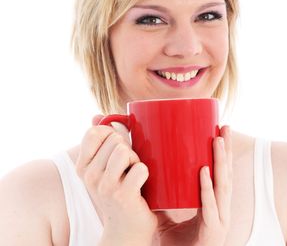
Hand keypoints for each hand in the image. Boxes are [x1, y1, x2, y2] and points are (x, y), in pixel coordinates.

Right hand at [76, 115, 156, 245]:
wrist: (125, 230)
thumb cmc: (119, 192)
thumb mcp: (104, 167)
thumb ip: (101, 141)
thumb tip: (97, 115)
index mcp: (83, 166)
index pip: (94, 132)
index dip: (111, 133)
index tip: (118, 146)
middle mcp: (89, 176)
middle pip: (115, 140)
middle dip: (128, 148)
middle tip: (128, 167)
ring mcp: (105, 186)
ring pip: (125, 151)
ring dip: (136, 160)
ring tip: (133, 175)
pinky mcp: (122, 195)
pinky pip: (140, 169)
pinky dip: (145, 173)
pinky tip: (140, 185)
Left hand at [156, 125, 232, 245]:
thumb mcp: (167, 219)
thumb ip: (162, 201)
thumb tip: (145, 177)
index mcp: (213, 206)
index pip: (221, 176)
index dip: (222, 155)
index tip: (220, 132)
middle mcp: (220, 211)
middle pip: (226, 176)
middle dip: (226, 151)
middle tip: (225, 126)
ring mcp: (218, 222)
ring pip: (223, 187)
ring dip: (221, 162)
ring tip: (218, 139)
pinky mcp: (212, 233)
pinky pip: (209, 208)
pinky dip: (207, 190)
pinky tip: (205, 172)